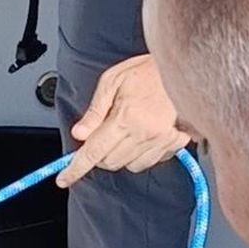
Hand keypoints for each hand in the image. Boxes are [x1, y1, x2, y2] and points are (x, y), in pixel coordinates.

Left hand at [59, 53, 191, 184]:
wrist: (184, 69)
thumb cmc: (148, 70)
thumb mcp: (112, 80)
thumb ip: (95, 111)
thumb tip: (80, 134)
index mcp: (126, 118)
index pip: (94, 151)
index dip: (75, 168)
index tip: (64, 178)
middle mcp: (144, 134)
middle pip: (110, 162)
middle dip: (99, 154)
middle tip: (103, 133)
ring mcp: (161, 141)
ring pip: (130, 166)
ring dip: (120, 154)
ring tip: (126, 130)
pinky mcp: (175, 143)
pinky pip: (150, 162)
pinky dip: (140, 154)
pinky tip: (142, 134)